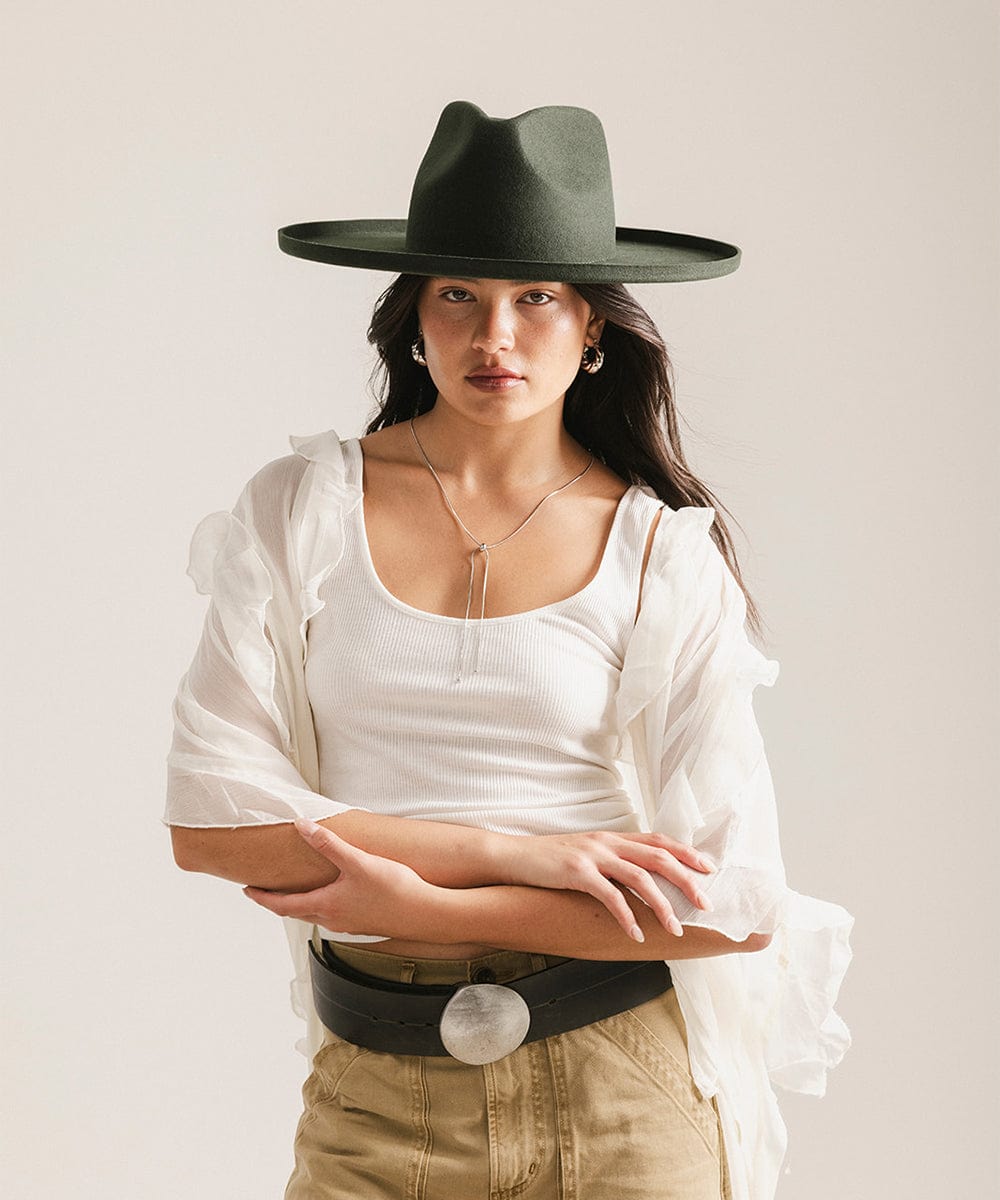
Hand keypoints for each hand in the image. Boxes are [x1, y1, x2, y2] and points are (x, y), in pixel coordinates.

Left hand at [243, 819, 437, 936]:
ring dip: (301, 904)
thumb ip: (329, 844)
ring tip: (297, 890)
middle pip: (296, 912)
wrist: (425, 914)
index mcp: (326, 905)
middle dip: (278, 901)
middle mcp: (333, 919)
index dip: (262, 898)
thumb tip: (302, 826)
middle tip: (266, 890)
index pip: (282, 905)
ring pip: (316, 915)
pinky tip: (335, 895)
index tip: (248, 891)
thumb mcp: (357, 862)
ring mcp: (349, 924)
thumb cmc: (393, 890)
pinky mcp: (365, 923)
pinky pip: (335, 915)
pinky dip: (324, 905)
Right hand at [497, 831, 716, 943]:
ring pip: (640, 877)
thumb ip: (614, 861)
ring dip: (662, 905)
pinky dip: (627, 916)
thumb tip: (643, 880)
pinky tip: (636, 934)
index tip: (711, 868)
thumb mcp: (588, 855)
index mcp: (614, 837)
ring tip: (676, 928)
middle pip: (658, 856)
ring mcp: (593, 856)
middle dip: (687, 881)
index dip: (687, 853)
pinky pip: (610, 895)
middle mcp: (608, 842)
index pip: (659, 840)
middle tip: (706, 904)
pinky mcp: (577, 872)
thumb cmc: (551, 861)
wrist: (514, 857)